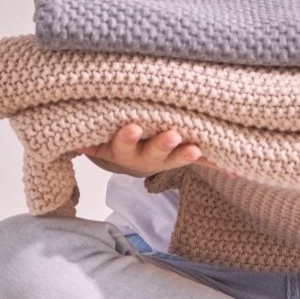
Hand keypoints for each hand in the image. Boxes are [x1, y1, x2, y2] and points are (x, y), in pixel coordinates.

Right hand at [76, 122, 220, 178]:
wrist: (126, 157)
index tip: (133, 127)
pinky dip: (217, 164)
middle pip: (152, 153)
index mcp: (121, 151)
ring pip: (176, 157)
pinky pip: (201, 162)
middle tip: (173, 135)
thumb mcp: (94, 138)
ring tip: (196, 149)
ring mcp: (165, 158)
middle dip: (162, 144)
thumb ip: (84, 135)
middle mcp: (144, 157)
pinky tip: (233, 171)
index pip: (121, 143)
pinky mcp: (182, 157)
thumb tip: (67, 134)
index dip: (126, 137)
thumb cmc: (108, 138)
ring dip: (187, 154)